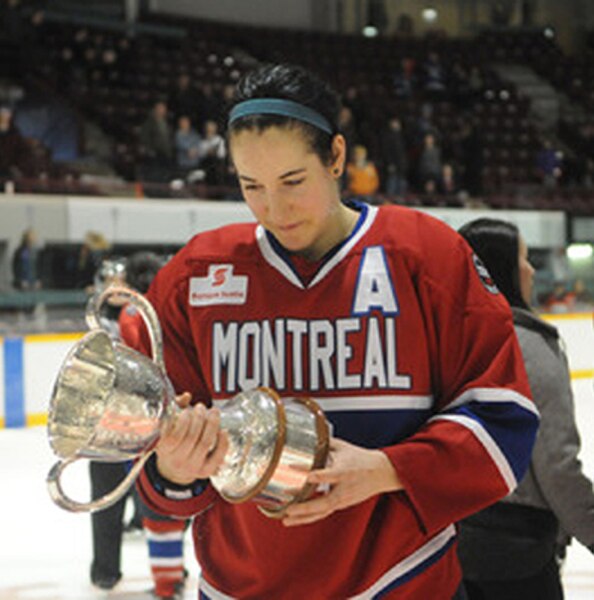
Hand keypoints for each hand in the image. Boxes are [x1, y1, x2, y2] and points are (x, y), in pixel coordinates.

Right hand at [155, 392, 228, 484]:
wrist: (175, 467)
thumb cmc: (173, 438)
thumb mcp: (168, 425)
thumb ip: (175, 408)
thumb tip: (187, 396)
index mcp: (164, 450)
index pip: (174, 436)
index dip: (183, 421)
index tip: (186, 411)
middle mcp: (177, 461)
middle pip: (192, 437)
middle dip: (199, 417)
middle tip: (201, 407)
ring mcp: (192, 468)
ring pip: (205, 443)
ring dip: (212, 424)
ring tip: (213, 412)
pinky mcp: (206, 471)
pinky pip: (218, 455)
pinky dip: (222, 441)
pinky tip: (222, 430)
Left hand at [282, 438, 402, 526]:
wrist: (380, 473)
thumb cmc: (360, 459)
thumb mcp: (343, 447)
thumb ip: (325, 442)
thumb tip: (308, 434)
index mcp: (344, 472)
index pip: (326, 475)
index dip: (310, 474)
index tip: (292, 469)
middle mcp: (344, 489)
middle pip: (324, 503)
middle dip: (305, 507)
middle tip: (288, 508)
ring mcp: (343, 500)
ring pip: (322, 512)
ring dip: (303, 517)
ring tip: (285, 519)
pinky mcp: (340, 505)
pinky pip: (323, 513)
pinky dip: (308, 518)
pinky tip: (294, 519)